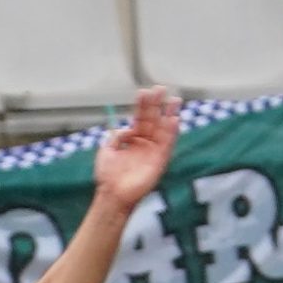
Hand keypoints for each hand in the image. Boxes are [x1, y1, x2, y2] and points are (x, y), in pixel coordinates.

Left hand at [89, 83, 178, 211]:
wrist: (112, 194)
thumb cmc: (108, 175)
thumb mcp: (107, 150)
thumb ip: (117, 137)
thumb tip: (127, 128)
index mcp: (133, 140)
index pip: (140, 118)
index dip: (142, 105)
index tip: (144, 91)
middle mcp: (145, 143)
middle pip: (153, 119)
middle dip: (156, 104)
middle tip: (160, 88)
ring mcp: (153, 151)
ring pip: (163, 129)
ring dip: (169, 114)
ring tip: (174, 100)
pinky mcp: (160, 161)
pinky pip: (167, 144)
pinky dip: (171, 132)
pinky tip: (174, 119)